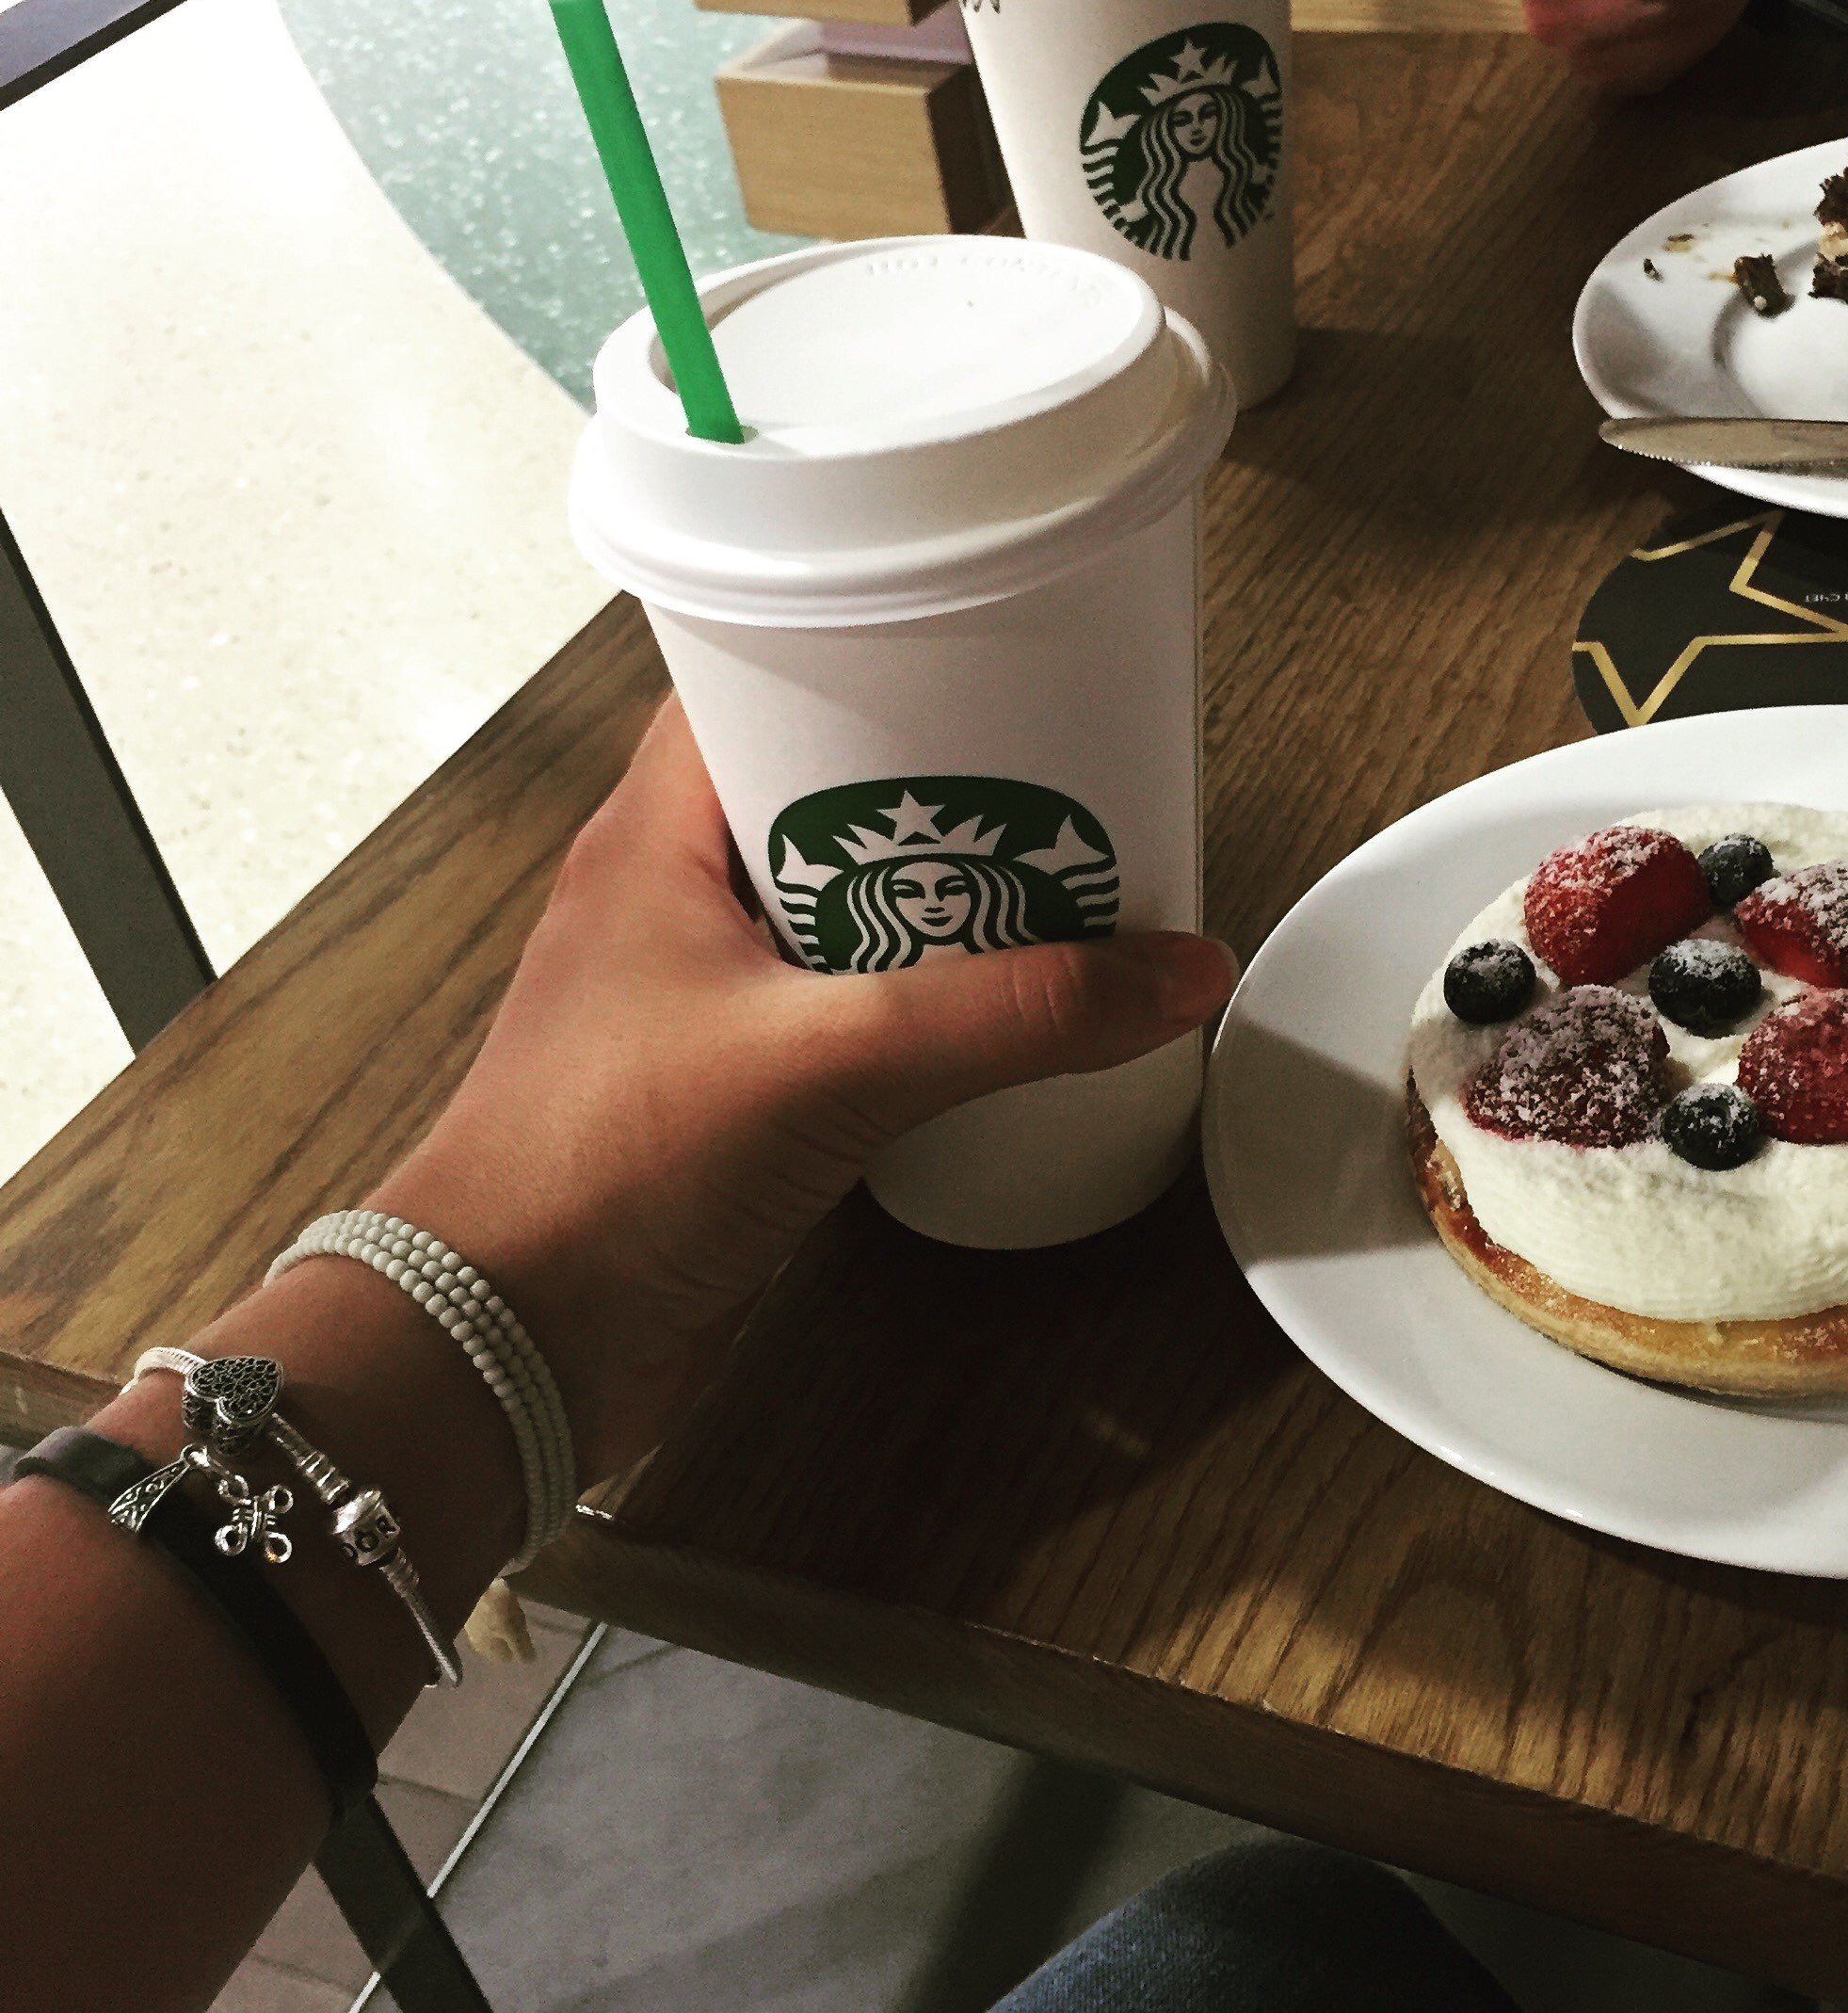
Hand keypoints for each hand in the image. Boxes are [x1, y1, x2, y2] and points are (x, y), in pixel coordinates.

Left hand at [381, 701, 1234, 1474]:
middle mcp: (670, 903)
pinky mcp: (727, 1097)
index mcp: (655, 835)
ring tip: (1062, 901)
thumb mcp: (835, 1060)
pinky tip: (1000, 1033)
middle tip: (1063, 789)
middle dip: (941, 797)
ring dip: (938, 914)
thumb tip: (1176, 971)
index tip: (991, 669)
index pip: (761, 685)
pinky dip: (918, 1013)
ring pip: (840, 917)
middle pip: (823, 800)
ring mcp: (697, 1005)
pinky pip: (843, 1020)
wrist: (507, 1346)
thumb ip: (1013, 1013)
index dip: (872, 666)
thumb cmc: (606, 1165)